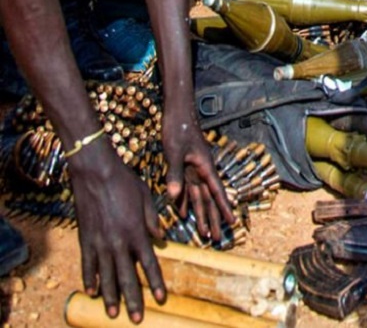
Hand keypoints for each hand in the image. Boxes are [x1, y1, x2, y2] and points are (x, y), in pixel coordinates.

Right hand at [67, 140, 164, 323]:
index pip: (149, 264)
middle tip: (137, 319)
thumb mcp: (146, 198)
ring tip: (114, 314)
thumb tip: (161, 238)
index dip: (156, 282)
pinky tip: (92, 292)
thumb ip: (153, 221)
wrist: (95, 172)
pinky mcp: (85, 238)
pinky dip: (90, 279)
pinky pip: (87, 264)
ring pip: (106, 276)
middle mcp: (119, 242)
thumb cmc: (125, 182)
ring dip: (111, 296)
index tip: (162, 298)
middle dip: (134, 299)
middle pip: (127, 277)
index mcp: (137, 232)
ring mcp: (100, 241)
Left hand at [161, 109, 234, 239]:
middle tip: (218, 238)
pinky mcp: (185, 167)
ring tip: (204, 233)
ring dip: (201, 214)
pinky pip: (187, 188)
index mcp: (205, 167)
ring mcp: (194, 170)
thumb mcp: (175, 152)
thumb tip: (174, 197)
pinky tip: (183, 213)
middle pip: (210, 199)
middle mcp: (202, 171)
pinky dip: (185, 201)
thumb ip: (175, 175)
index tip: (233, 223)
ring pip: (199, 196)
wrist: (176, 113)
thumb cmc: (179, 129)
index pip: (217, 192)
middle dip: (213, 219)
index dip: (224, 208)